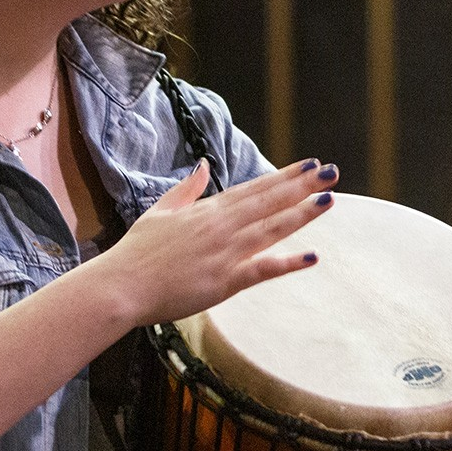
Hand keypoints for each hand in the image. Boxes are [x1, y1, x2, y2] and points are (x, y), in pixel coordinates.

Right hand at [100, 157, 336, 326]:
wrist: (120, 286)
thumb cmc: (136, 252)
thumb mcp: (160, 211)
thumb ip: (186, 189)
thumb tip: (202, 165)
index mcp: (207, 211)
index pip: (253, 189)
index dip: (283, 176)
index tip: (308, 164)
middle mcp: (220, 227)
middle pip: (268, 202)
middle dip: (302, 186)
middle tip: (332, 172)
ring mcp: (224, 253)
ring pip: (270, 228)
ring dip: (300, 214)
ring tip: (328, 200)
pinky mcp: (224, 281)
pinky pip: (261, 270)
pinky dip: (287, 262)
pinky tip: (312, 255)